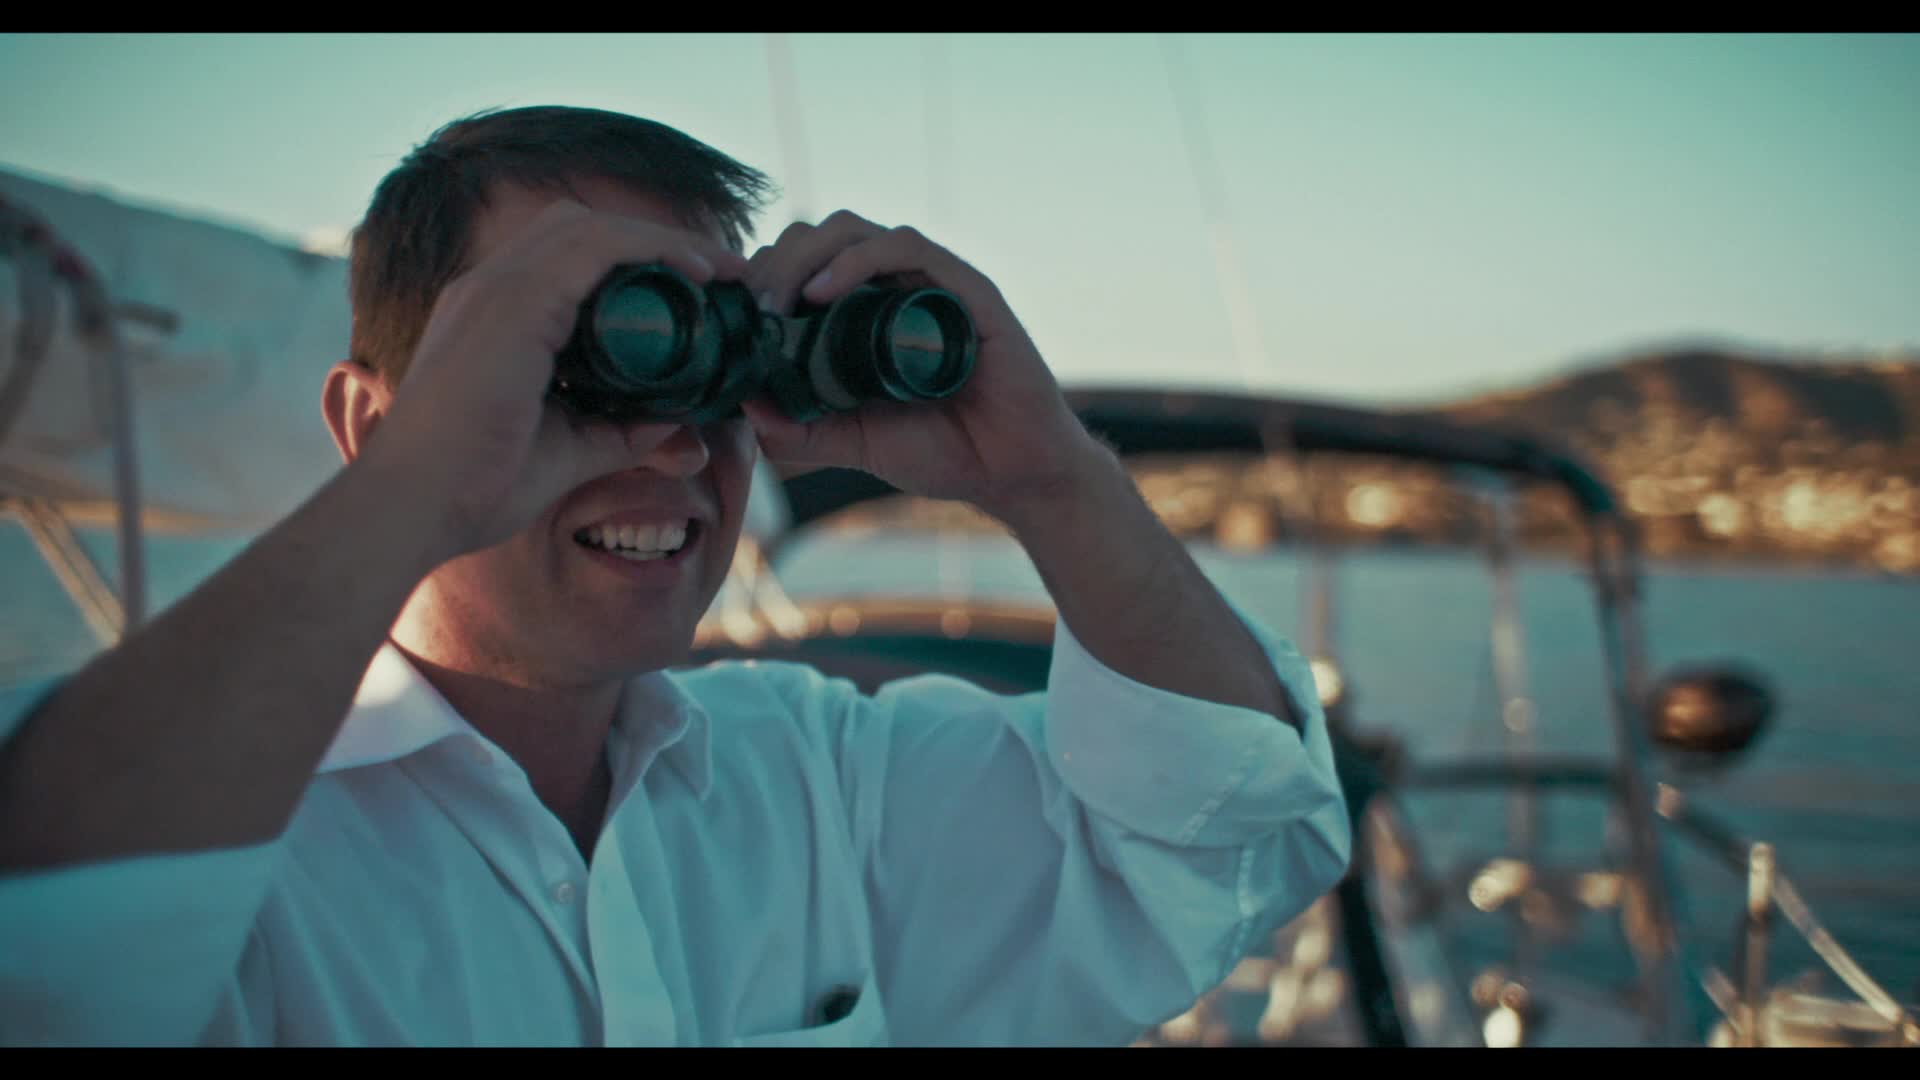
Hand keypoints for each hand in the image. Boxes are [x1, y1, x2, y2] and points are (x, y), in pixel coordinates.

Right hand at [354, 200, 749, 560]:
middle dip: (655, 240)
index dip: (637, 259)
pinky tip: (694, 273)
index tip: (700, 288)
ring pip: (590, 228)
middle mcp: (489, 289)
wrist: (415, 510)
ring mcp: (494, 290)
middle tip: (720, 272)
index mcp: (496, 316)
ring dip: (662, 240)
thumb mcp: (568, 451)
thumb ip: (618, 431)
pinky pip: (592, 250)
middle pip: (581, 227)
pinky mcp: (510, 305)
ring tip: (720, 269)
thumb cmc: (474, 487)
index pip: (570, 256)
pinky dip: (648, 250)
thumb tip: (676, 424)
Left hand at [739, 211, 1106, 523]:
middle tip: (751, 309)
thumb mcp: (854, 443)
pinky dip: (856, 259)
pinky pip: (904, 248)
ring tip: (777, 300)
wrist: (1012, 473)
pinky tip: (823, 293)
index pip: (803, 265)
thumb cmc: (943, 450)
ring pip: (854, 231)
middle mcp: (897, 286)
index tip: (735, 318)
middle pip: (819, 237)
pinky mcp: (965, 288)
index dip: (763, 278)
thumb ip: (803, 429)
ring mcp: (931, 283)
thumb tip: (744, 406)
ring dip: (805, 256)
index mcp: (868, 312)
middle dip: (774, 263)